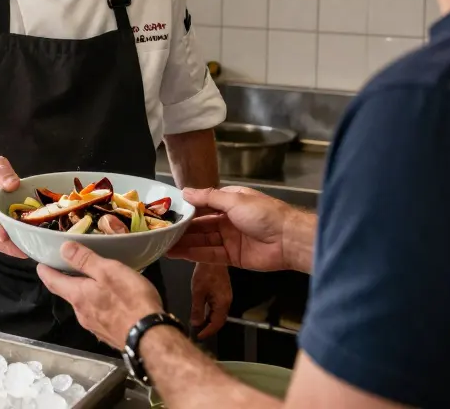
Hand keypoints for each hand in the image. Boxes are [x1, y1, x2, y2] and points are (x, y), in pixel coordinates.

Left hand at [37, 242, 162, 347]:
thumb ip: (85, 260)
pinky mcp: (109, 334)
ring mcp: (95, 326)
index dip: (45, 271)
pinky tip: (111, 300)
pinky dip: (98, 304)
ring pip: (84, 305)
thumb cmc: (129, 300)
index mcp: (78, 296)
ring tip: (94, 281)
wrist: (150, 338)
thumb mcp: (107, 271)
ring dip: (85, 292)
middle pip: (69, 294)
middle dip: (67, 281)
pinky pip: (98, 315)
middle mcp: (81, 313)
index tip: (40, 264)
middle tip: (70, 267)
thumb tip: (62, 249)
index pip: (53, 282)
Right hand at [169, 186, 294, 271]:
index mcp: (230, 202)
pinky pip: (209, 255)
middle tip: (160, 231)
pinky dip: (193, 254)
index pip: (203, 205)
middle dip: (182, 228)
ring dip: (183, 242)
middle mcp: (228, 220)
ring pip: (202, 240)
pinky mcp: (232, 257)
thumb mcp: (234, 200)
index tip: (167, 211)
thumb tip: (185, 191)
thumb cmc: (264, 214)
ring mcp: (229, 240)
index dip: (186, 208)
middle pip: (200, 225)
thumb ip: (208, 197)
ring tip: (162, 244)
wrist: (289, 240)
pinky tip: (177, 253)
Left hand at [190, 263, 230, 338]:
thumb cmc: (206, 272)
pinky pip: (217, 306)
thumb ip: (198, 309)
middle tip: (198, 332)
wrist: (213, 256)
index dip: (208, 332)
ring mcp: (226, 296)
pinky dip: (210, 312)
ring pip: (218, 313)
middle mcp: (227, 301)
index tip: (198, 336)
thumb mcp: (198, 291)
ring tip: (198, 325)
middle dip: (209, 328)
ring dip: (209, 320)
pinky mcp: (223, 291)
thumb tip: (196, 324)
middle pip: (219, 320)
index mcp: (223, 304)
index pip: (217, 324)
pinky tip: (202, 311)